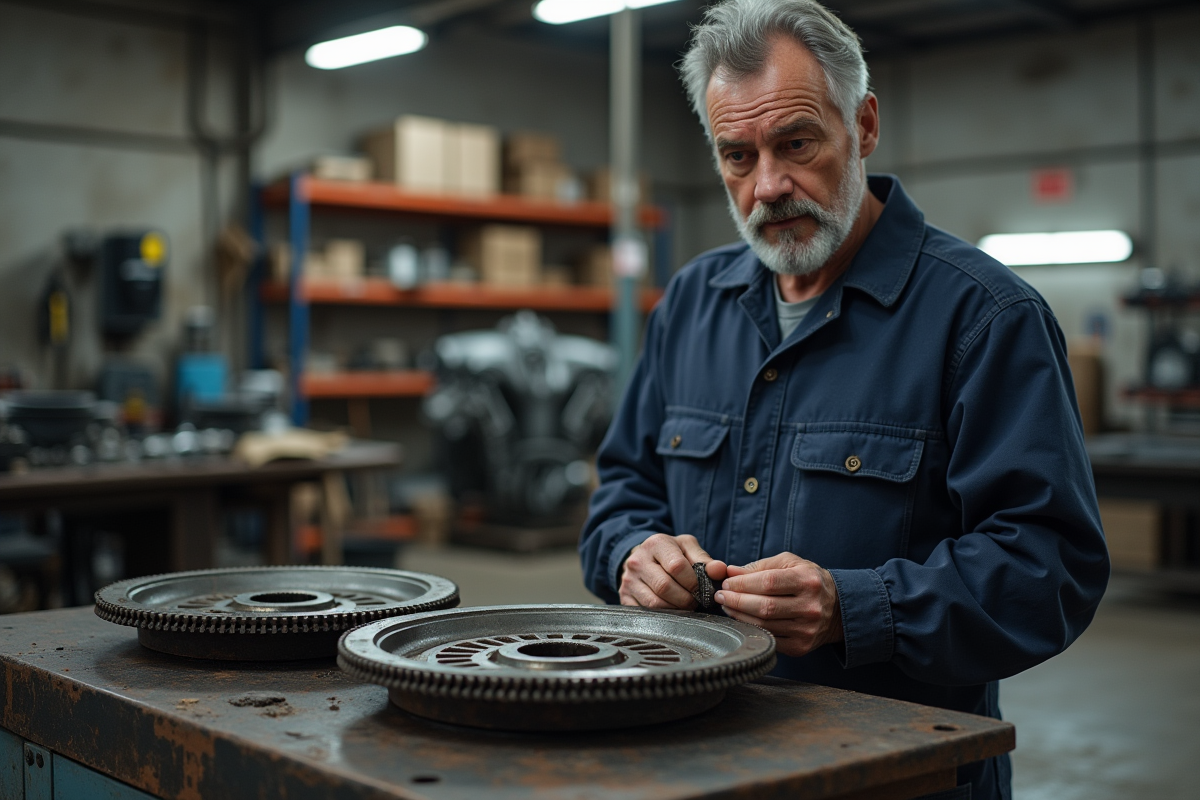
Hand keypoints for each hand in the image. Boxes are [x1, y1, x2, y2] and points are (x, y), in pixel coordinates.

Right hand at [619, 534, 728, 608]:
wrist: (641, 558)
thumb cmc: (670, 553)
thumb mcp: (686, 548)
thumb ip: (704, 559)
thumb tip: (720, 571)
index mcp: (656, 544)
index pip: (676, 566)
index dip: (693, 581)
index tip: (701, 588)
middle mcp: (637, 561)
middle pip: (665, 587)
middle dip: (686, 599)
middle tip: (695, 601)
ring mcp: (628, 580)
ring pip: (654, 603)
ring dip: (675, 610)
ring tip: (685, 606)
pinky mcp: (624, 597)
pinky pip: (645, 613)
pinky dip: (662, 616)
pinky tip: (671, 610)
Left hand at [715, 552, 843, 656]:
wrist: (837, 608)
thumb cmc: (808, 580)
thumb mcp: (790, 564)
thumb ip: (760, 566)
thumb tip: (730, 571)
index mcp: (807, 581)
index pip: (768, 583)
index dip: (742, 584)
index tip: (726, 582)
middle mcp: (810, 607)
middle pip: (764, 606)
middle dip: (736, 600)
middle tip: (721, 595)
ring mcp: (806, 629)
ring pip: (764, 624)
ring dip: (739, 616)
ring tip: (727, 606)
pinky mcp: (801, 646)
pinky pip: (769, 639)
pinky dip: (751, 629)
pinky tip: (741, 620)